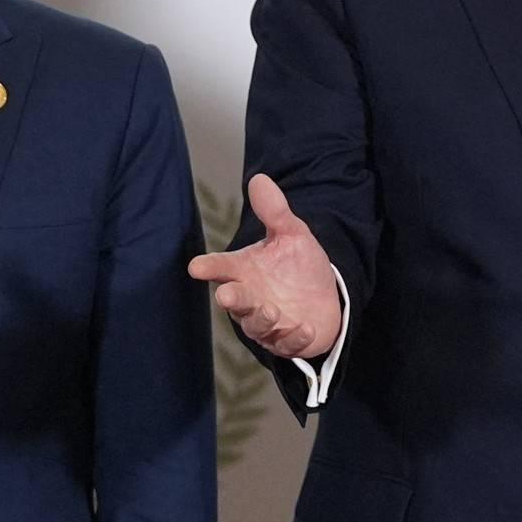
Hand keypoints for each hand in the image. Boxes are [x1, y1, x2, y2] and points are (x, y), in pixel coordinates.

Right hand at [188, 174, 341, 358]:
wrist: (324, 296)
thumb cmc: (298, 265)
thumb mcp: (292, 235)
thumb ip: (275, 212)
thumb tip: (259, 179)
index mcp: (245, 271)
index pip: (222, 267)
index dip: (210, 267)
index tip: (197, 266)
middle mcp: (251, 298)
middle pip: (235, 300)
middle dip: (232, 298)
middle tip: (227, 295)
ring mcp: (267, 322)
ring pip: (257, 325)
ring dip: (263, 319)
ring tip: (274, 310)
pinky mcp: (286, 340)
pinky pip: (286, 343)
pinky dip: (294, 337)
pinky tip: (304, 327)